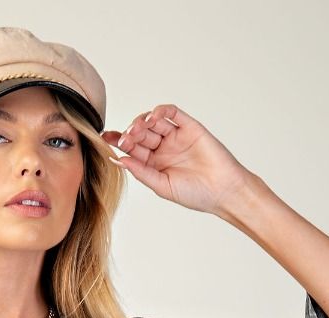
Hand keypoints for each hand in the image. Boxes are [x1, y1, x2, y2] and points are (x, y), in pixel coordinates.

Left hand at [101, 104, 251, 218]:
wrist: (223, 191)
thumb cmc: (195, 194)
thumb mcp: (162, 186)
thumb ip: (141, 172)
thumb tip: (118, 159)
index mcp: (154, 164)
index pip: (132, 149)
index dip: (118, 143)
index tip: (105, 139)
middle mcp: (163, 149)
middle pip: (140, 134)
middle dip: (129, 134)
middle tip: (124, 139)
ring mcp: (176, 137)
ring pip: (153, 122)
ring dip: (142, 122)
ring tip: (137, 130)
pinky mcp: (189, 127)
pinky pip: (172, 113)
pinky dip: (161, 111)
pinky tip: (152, 117)